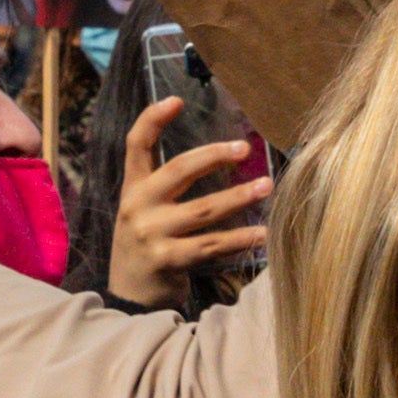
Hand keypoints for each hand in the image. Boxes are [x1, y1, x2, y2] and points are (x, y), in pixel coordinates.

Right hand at [108, 100, 270, 303]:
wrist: (130, 298)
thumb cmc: (148, 246)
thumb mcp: (144, 210)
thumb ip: (166, 184)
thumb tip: (218, 154)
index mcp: (132, 188)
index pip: (136, 145)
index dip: (152, 119)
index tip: (176, 100)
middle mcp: (138, 207)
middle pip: (178, 170)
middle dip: (214, 156)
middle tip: (244, 148)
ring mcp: (151, 234)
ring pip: (203, 209)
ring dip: (239, 196)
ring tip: (267, 186)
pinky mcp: (167, 260)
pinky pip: (211, 245)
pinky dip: (241, 239)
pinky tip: (264, 233)